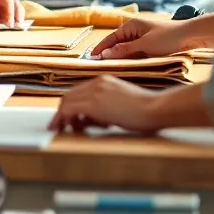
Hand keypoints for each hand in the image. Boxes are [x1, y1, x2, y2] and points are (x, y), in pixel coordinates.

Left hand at [49, 76, 164, 133]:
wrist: (155, 108)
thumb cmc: (144, 111)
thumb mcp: (119, 106)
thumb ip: (103, 110)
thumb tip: (87, 120)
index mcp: (103, 82)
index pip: (78, 93)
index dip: (70, 107)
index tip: (66, 120)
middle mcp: (96, 83)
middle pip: (69, 95)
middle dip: (61, 112)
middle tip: (58, 127)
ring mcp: (94, 91)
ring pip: (67, 101)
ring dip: (62, 117)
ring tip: (61, 130)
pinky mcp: (94, 102)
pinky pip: (70, 109)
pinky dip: (64, 119)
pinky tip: (67, 129)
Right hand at [91, 16, 203, 59]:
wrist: (192, 36)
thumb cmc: (168, 37)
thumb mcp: (144, 45)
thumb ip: (124, 50)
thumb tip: (106, 54)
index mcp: (131, 26)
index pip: (111, 38)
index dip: (101, 48)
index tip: (91, 58)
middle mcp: (135, 31)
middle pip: (118, 44)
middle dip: (109, 54)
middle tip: (99, 66)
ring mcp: (143, 38)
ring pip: (127, 50)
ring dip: (120, 58)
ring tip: (110, 69)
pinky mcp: (151, 46)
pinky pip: (136, 53)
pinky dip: (131, 59)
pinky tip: (127, 67)